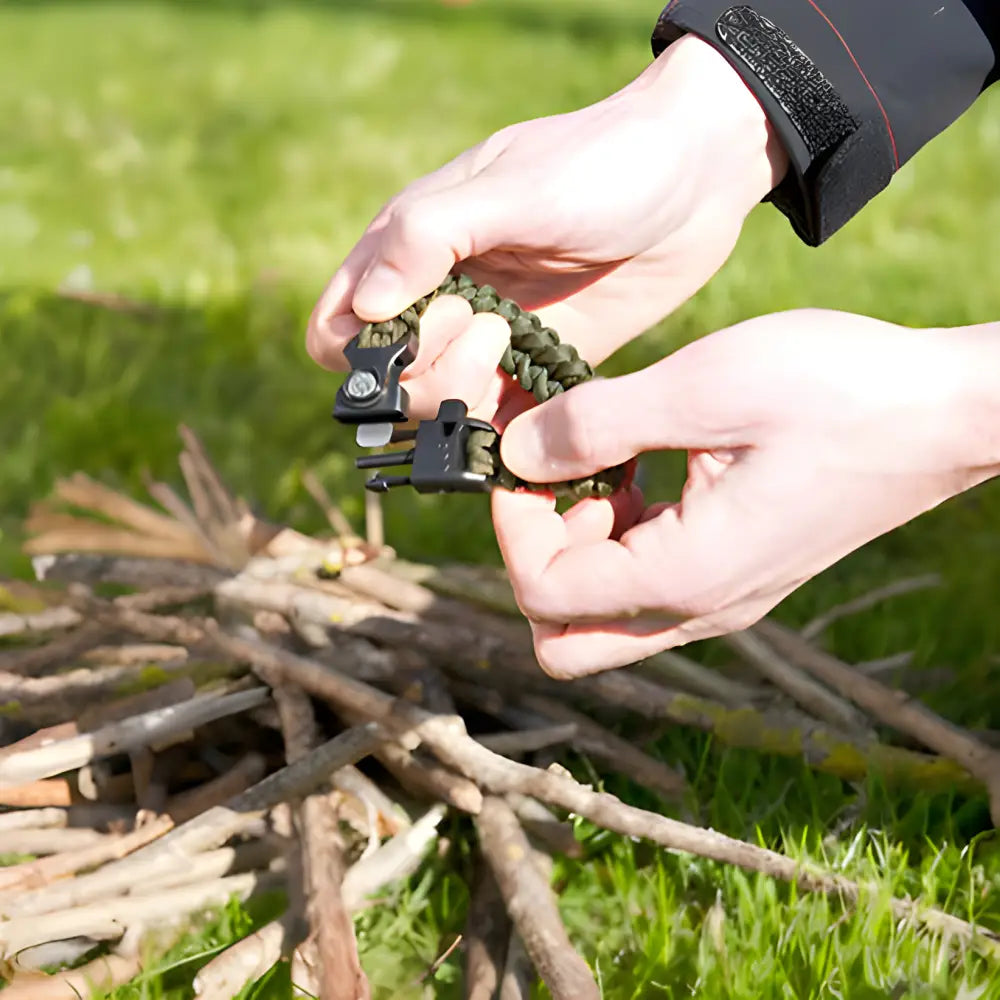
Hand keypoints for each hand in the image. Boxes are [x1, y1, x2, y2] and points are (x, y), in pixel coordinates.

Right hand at [306, 34, 787, 421]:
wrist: (698, 179)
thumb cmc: (603, 163)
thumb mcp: (516, 186)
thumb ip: (431, 236)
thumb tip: (364, 305)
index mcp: (413, 249)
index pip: (338, 328)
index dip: (364, 350)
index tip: (428, 325)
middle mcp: (444, 300)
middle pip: (391, 384)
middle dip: (431, 373)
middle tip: (494, 327)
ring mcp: (493, 339)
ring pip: (443, 411)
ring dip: (469, 402)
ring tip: (520, 344)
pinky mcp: (541, 366)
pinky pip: (505, 423)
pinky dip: (513, 434)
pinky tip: (543, 404)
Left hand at [491, 309, 999, 676]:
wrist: (947, 412)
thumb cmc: (841, 392)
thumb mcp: (704, 389)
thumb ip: (596, 425)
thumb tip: (516, 452)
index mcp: (687, 577)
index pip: (543, 595)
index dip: (513, 526)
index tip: (524, 457)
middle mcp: (701, 609)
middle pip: (564, 635)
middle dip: (538, 554)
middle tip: (562, 476)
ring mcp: (722, 598)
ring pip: (603, 614)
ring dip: (580, 543)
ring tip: (608, 459)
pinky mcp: (738, 573)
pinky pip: (648, 583)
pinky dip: (621, 535)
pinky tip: (644, 466)